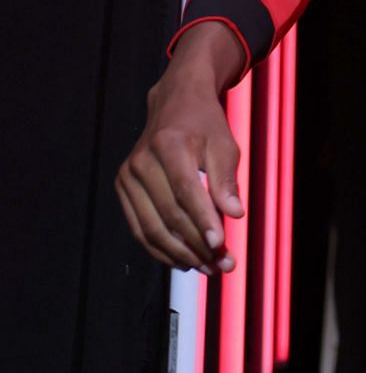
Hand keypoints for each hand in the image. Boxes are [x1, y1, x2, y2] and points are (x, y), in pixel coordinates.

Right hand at [115, 24, 246, 272]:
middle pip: (169, 215)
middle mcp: (141, 162)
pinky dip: (161, 249)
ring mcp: (127, 177)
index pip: (186, 192)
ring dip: (180, 254)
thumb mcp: (225, 144)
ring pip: (151, 228)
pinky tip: (183, 260)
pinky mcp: (122, 188)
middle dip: (197, 245)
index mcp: (169, 145)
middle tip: (222, 264)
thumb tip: (235, 214)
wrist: (175, 103)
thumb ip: (227, 179)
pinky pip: (139, 228)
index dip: (203, 221)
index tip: (220, 244)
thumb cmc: (205, 124)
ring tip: (207, 268)